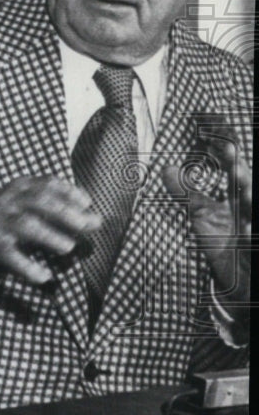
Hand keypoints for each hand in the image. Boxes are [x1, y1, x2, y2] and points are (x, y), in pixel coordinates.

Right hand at [0, 176, 101, 284]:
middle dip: (65, 212)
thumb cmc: (4, 220)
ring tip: (68, 248)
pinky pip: (10, 254)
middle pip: (39, 201)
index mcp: (19, 188)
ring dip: (49, 236)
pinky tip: (44, 276)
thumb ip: (58, 211)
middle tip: (87, 225)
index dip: (69, 192)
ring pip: (25, 225)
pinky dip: (27, 266)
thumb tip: (96, 221)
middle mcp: (8, 201)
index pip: (47, 183)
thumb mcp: (25, 206)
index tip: (87, 203)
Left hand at [162, 133, 251, 306]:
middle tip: (233, 163)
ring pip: (254, 208)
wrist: (236, 273)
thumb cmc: (222, 239)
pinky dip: (252, 230)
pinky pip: (254, 235)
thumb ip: (186, 191)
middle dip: (242, 176)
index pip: (235, 172)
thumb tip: (166, 168)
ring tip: (243, 195)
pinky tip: (247, 229)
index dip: (229, 156)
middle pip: (248, 186)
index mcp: (239, 196)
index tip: (222, 142)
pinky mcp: (254, 242)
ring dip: (250, 201)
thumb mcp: (201, 214)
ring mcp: (253, 223)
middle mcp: (249, 206)